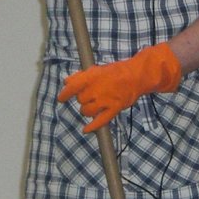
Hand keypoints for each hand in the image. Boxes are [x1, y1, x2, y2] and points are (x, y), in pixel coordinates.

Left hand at [58, 43, 181, 132]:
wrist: (136, 76)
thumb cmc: (117, 71)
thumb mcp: (97, 69)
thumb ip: (81, 76)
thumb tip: (67, 81)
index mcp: (91, 77)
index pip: (72, 87)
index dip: (65, 94)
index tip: (61, 98)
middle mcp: (96, 90)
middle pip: (80, 100)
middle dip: (82, 99)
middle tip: (89, 95)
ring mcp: (105, 100)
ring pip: (87, 111)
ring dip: (87, 110)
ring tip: (92, 106)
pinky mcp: (114, 109)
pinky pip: (100, 121)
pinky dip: (92, 127)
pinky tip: (86, 130)